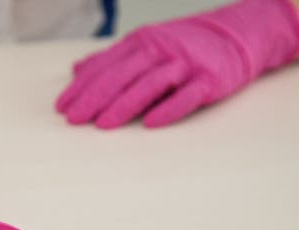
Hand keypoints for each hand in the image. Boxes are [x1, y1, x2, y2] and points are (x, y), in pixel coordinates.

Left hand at [56, 0, 298, 128]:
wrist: (237, 35)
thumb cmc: (183, 46)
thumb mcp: (145, 46)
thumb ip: (111, 59)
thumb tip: (77, 70)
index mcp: (142, 42)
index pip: (105, 66)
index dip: (82, 87)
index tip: (61, 107)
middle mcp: (161, 49)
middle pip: (123, 75)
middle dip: (95, 98)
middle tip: (74, 120)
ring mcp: (186, 64)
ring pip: (150, 84)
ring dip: (124, 105)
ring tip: (102, 125)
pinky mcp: (209, 80)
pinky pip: (187, 96)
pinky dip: (169, 109)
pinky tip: (150, 124)